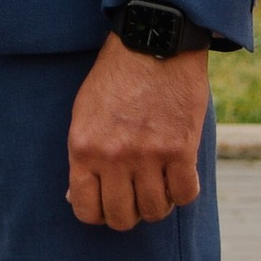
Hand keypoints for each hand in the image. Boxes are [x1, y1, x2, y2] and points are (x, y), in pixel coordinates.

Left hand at [67, 35, 208, 228]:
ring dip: (157, 204)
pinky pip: (185, 194)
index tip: (107, 204)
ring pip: (155, 211)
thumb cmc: (114, 77)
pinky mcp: (181, 149)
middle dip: (128, 214)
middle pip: (122, 217)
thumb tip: (75, 198)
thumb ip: (81, 156)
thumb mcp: (83, 113)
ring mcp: (149, 155)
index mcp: (83, 148)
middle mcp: (114, 156)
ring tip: (157, 186)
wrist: (152, 43)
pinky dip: (183, 192)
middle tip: (134, 197)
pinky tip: (178, 176)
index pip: (86, 209)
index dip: (98, 214)